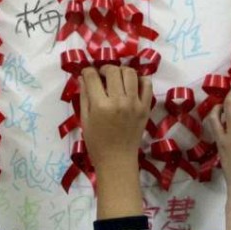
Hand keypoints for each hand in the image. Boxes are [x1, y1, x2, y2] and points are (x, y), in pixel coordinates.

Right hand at [80, 66, 151, 219]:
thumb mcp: (85, 119)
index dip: (87, 71)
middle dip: (104, 68)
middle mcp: (119, 101)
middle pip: (113, 71)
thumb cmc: (97, 143)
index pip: (92, 77)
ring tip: (117, 78)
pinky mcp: (146, 108)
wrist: (117, 160)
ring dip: (121, 71)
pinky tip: (132, 84)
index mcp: (100, 105)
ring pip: (130, 73)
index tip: (87, 73)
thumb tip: (83, 77)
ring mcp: (135, 104)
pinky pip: (147, 85)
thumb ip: (84, 96)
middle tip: (101, 75)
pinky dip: (140, 79)